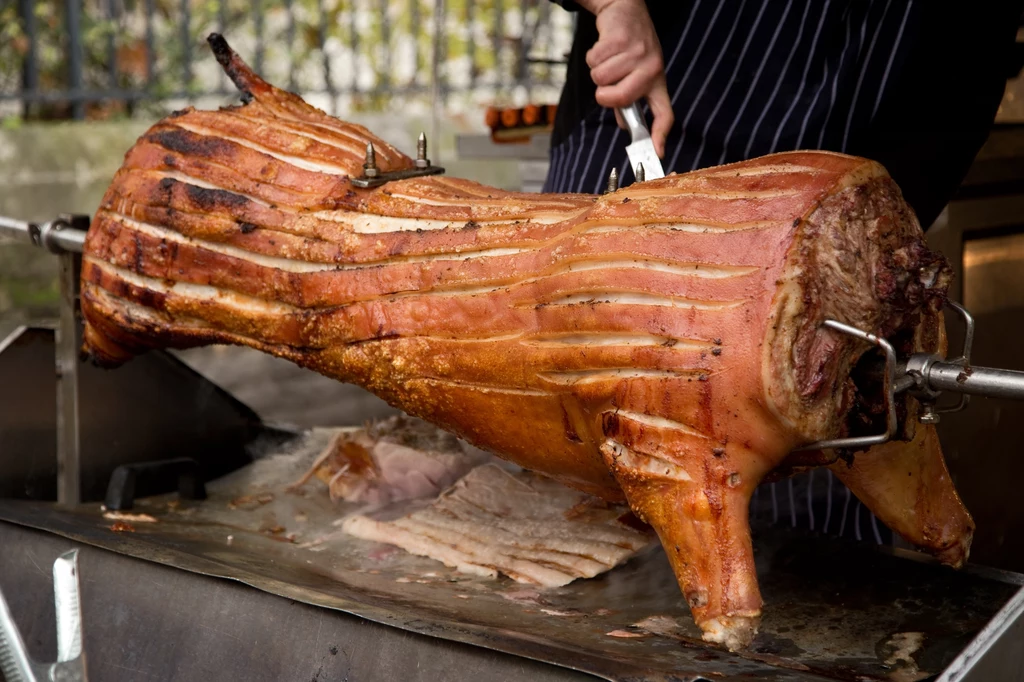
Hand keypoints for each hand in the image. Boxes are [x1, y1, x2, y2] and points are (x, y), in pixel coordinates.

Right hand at [579, 0, 672, 156]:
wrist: (625, 11)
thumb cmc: (630, 46)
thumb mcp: (636, 73)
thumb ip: (628, 101)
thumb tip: (625, 125)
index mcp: (657, 82)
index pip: (665, 113)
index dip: (661, 134)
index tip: (658, 152)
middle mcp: (651, 69)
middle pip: (619, 98)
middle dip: (604, 94)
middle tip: (606, 83)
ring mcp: (637, 54)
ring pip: (601, 79)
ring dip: (597, 70)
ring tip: (608, 58)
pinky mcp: (622, 40)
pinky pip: (595, 61)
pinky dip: (592, 56)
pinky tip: (604, 47)